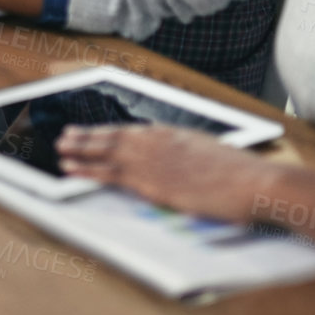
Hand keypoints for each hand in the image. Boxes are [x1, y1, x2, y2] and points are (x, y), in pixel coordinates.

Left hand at [55, 125, 276, 223]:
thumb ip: (185, 153)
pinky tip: (72, 170)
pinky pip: (111, 175)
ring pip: (106, 153)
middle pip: (112, 137)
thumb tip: (175, 158)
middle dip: (86, 137)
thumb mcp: (207, 152)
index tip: (91, 130)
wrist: (253, 182)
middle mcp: (156, 142)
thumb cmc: (240, 173)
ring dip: (80, 151)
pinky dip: (88, 171)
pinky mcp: (152, 184)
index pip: (129, 130)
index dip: (107, 131)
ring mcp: (153, 162)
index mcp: (170, 134)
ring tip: (61, 150)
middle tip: (65, 136)